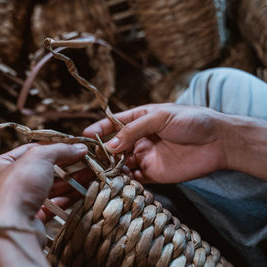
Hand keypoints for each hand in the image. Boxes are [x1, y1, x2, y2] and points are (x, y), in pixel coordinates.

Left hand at [0, 143, 86, 266]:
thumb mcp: (39, 157)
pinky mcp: (31, 218)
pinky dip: (67, 197)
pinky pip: (52, 204)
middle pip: (42, 169)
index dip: (53, 147)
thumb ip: (60, 149)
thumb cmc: (18, 187)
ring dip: (70, 181)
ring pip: (49, 187)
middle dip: (66, 165)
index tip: (74, 147)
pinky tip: (82, 191)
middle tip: (86, 161)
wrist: (15, 228)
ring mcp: (19, 202)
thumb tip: (79, 148)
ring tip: (90, 175)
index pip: (30, 149)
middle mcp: (6, 183)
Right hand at [84, 103, 228, 182]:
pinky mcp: (154, 174)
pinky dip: (124, 180)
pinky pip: (134, 179)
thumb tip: (110, 144)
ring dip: (110, 168)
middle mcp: (140, 139)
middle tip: (88, 159)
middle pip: (114, 146)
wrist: (219, 141)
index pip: (114, 124)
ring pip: (121, 163)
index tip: (84, 135)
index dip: (99, 129)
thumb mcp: (159, 117)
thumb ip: (133, 130)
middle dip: (101, 152)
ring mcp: (146, 157)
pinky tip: (115, 181)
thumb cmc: (192, 120)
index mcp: (140, 120)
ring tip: (98, 172)